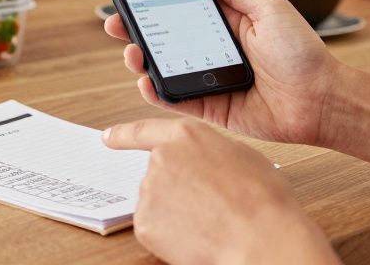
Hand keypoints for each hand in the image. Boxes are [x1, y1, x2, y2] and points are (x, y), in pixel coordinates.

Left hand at [103, 118, 337, 263]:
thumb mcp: (239, 155)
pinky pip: (156, 229)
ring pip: (158, 204)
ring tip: (209, 222)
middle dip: (176, 191)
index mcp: (185, 136)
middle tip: (209, 206)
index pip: (144, 131)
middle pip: (159, 176)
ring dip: (175, 214)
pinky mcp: (145, 223)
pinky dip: (171, 237)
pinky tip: (197, 237)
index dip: (123, 135)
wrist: (259, 236)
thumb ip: (208, 152)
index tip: (108, 137)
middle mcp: (160, 159)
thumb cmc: (261, 198)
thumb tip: (201, 164)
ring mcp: (149, 191)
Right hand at [104, 0, 340, 145]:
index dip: (156, 1)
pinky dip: (156, 92)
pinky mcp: (212, 108)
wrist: (323, 100)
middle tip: (115, 21)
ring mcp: (210, 80)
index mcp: (228, 25)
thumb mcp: (271, 11)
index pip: (183, 9)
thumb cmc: (304, 54)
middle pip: (166, 38)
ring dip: (142, 60)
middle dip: (137, 29)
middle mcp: (214, 51)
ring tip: (131, 50)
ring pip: (165, 68)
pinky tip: (145, 81)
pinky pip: (177, 99)